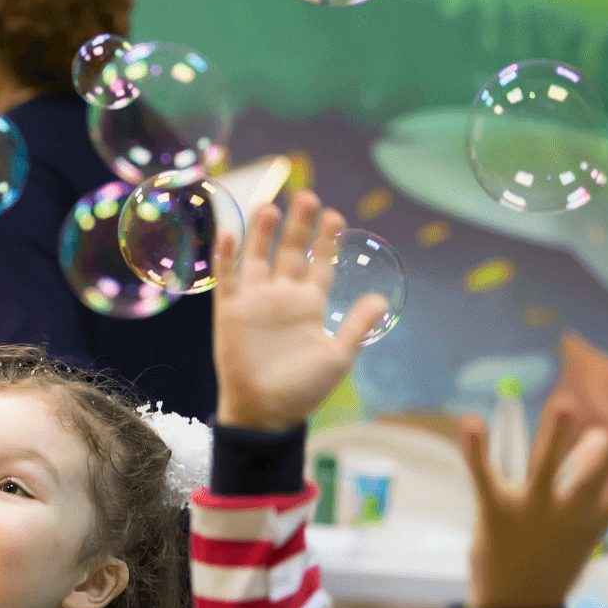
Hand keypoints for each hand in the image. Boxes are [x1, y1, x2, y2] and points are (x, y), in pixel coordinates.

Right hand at [212, 192, 389, 430]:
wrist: (265, 411)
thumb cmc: (302, 389)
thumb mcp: (338, 356)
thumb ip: (357, 325)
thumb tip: (381, 298)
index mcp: (310, 306)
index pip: (320, 264)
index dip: (326, 240)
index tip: (335, 216)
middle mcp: (283, 297)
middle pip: (291, 252)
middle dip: (299, 226)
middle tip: (307, 197)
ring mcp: (256, 302)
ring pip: (258, 257)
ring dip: (263, 233)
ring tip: (271, 206)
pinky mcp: (231, 311)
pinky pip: (227, 278)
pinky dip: (227, 256)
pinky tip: (230, 233)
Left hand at [461, 399, 607, 607]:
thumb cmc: (550, 561)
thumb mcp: (580, 530)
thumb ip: (590, 487)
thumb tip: (596, 437)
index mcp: (594, 520)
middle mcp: (568, 515)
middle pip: (593, 478)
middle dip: (606, 453)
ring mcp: (532, 513)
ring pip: (546, 469)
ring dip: (555, 438)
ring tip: (566, 406)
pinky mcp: (495, 513)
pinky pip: (484, 477)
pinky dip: (476, 450)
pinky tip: (472, 422)